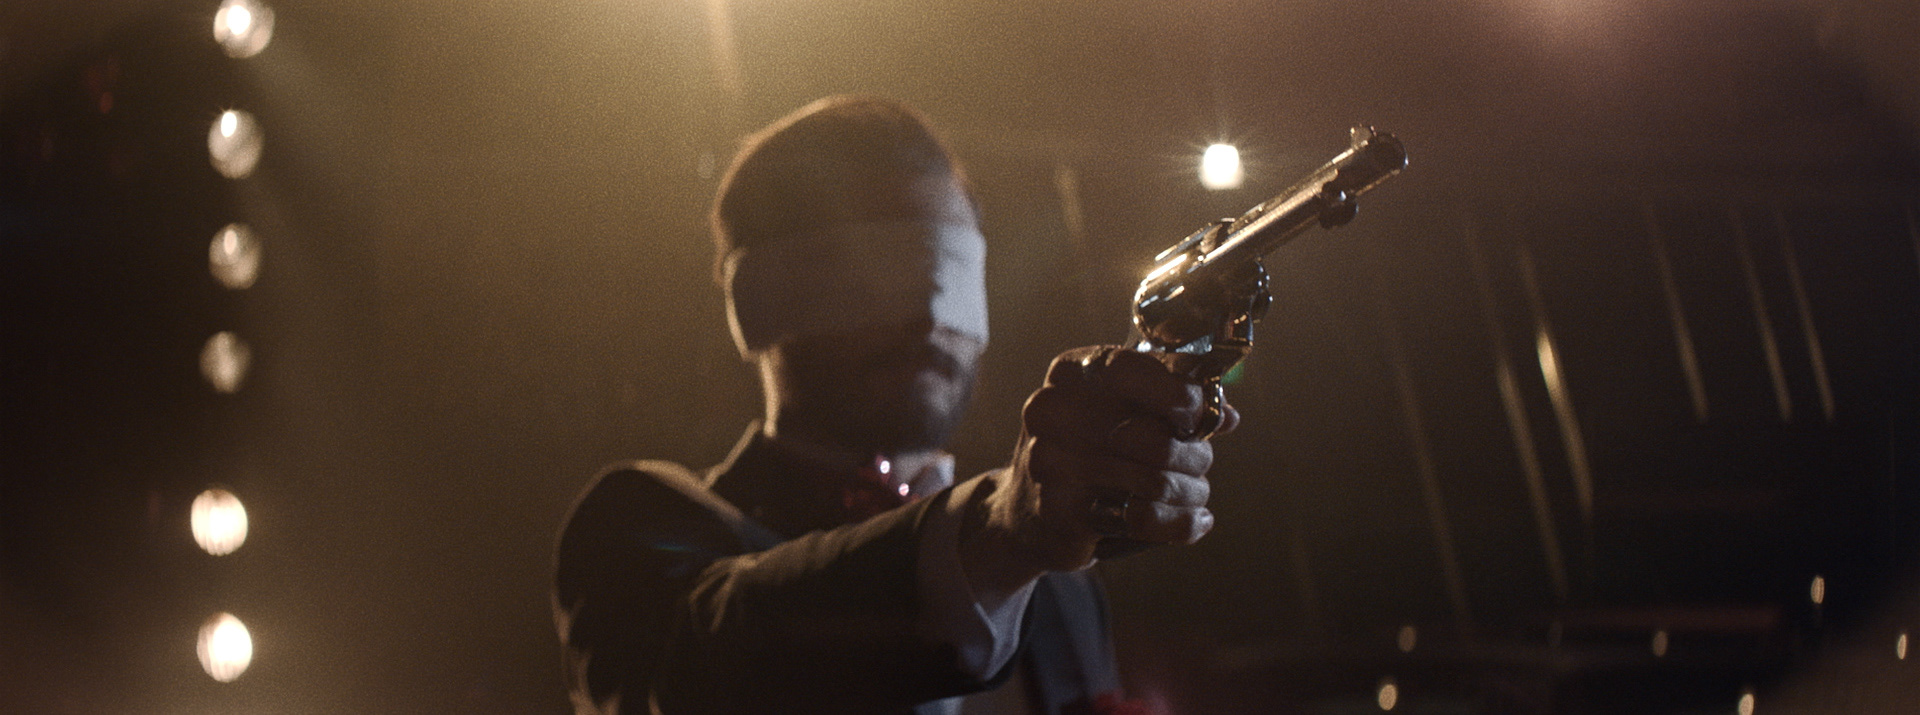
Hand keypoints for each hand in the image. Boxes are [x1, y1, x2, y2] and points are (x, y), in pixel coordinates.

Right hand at [973, 346, 1236, 580]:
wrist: (1026, 512)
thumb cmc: (1087, 451)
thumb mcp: (1121, 410)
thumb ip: (1170, 401)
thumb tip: (1227, 416)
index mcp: (1071, 374)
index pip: (1131, 370)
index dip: (1178, 394)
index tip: (1198, 416)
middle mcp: (1052, 411)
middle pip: (1153, 437)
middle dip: (1194, 456)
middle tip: (1200, 465)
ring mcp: (1050, 462)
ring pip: (1154, 481)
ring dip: (1190, 492)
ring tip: (1194, 496)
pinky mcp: (1060, 511)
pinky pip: (1143, 518)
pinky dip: (1179, 523)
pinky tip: (1192, 522)